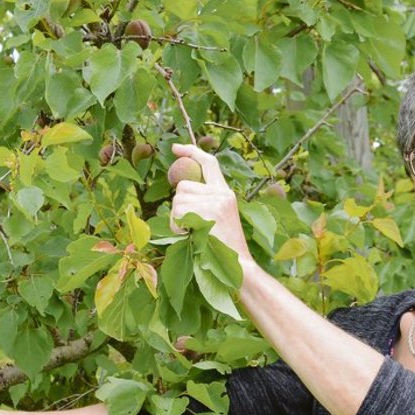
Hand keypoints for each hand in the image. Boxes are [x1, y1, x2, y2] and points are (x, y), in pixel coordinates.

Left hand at [167, 143, 252, 265]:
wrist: (239, 266)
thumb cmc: (223, 250)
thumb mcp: (217, 219)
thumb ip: (203, 203)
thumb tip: (179, 191)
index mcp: (226, 193)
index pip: (209, 163)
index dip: (191, 151)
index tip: (176, 148)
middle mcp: (222, 193)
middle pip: (183, 186)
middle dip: (179, 206)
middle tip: (192, 226)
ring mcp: (215, 201)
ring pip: (177, 200)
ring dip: (177, 219)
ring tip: (194, 233)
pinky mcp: (208, 211)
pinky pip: (178, 213)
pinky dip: (178, 227)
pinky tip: (193, 236)